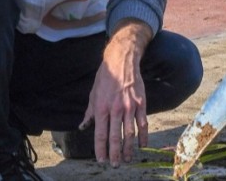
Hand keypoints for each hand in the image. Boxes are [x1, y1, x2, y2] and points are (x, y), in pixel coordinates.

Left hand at [80, 22, 151, 166]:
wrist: (122, 61)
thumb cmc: (105, 78)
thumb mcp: (93, 94)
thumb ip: (89, 113)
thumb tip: (82, 127)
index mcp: (101, 108)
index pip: (100, 134)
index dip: (100, 149)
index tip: (101, 160)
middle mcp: (115, 109)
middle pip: (115, 137)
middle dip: (115, 153)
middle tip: (116, 165)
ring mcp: (130, 107)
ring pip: (130, 133)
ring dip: (129, 149)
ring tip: (128, 159)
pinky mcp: (141, 103)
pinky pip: (143, 124)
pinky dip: (143, 136)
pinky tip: (142, 145)